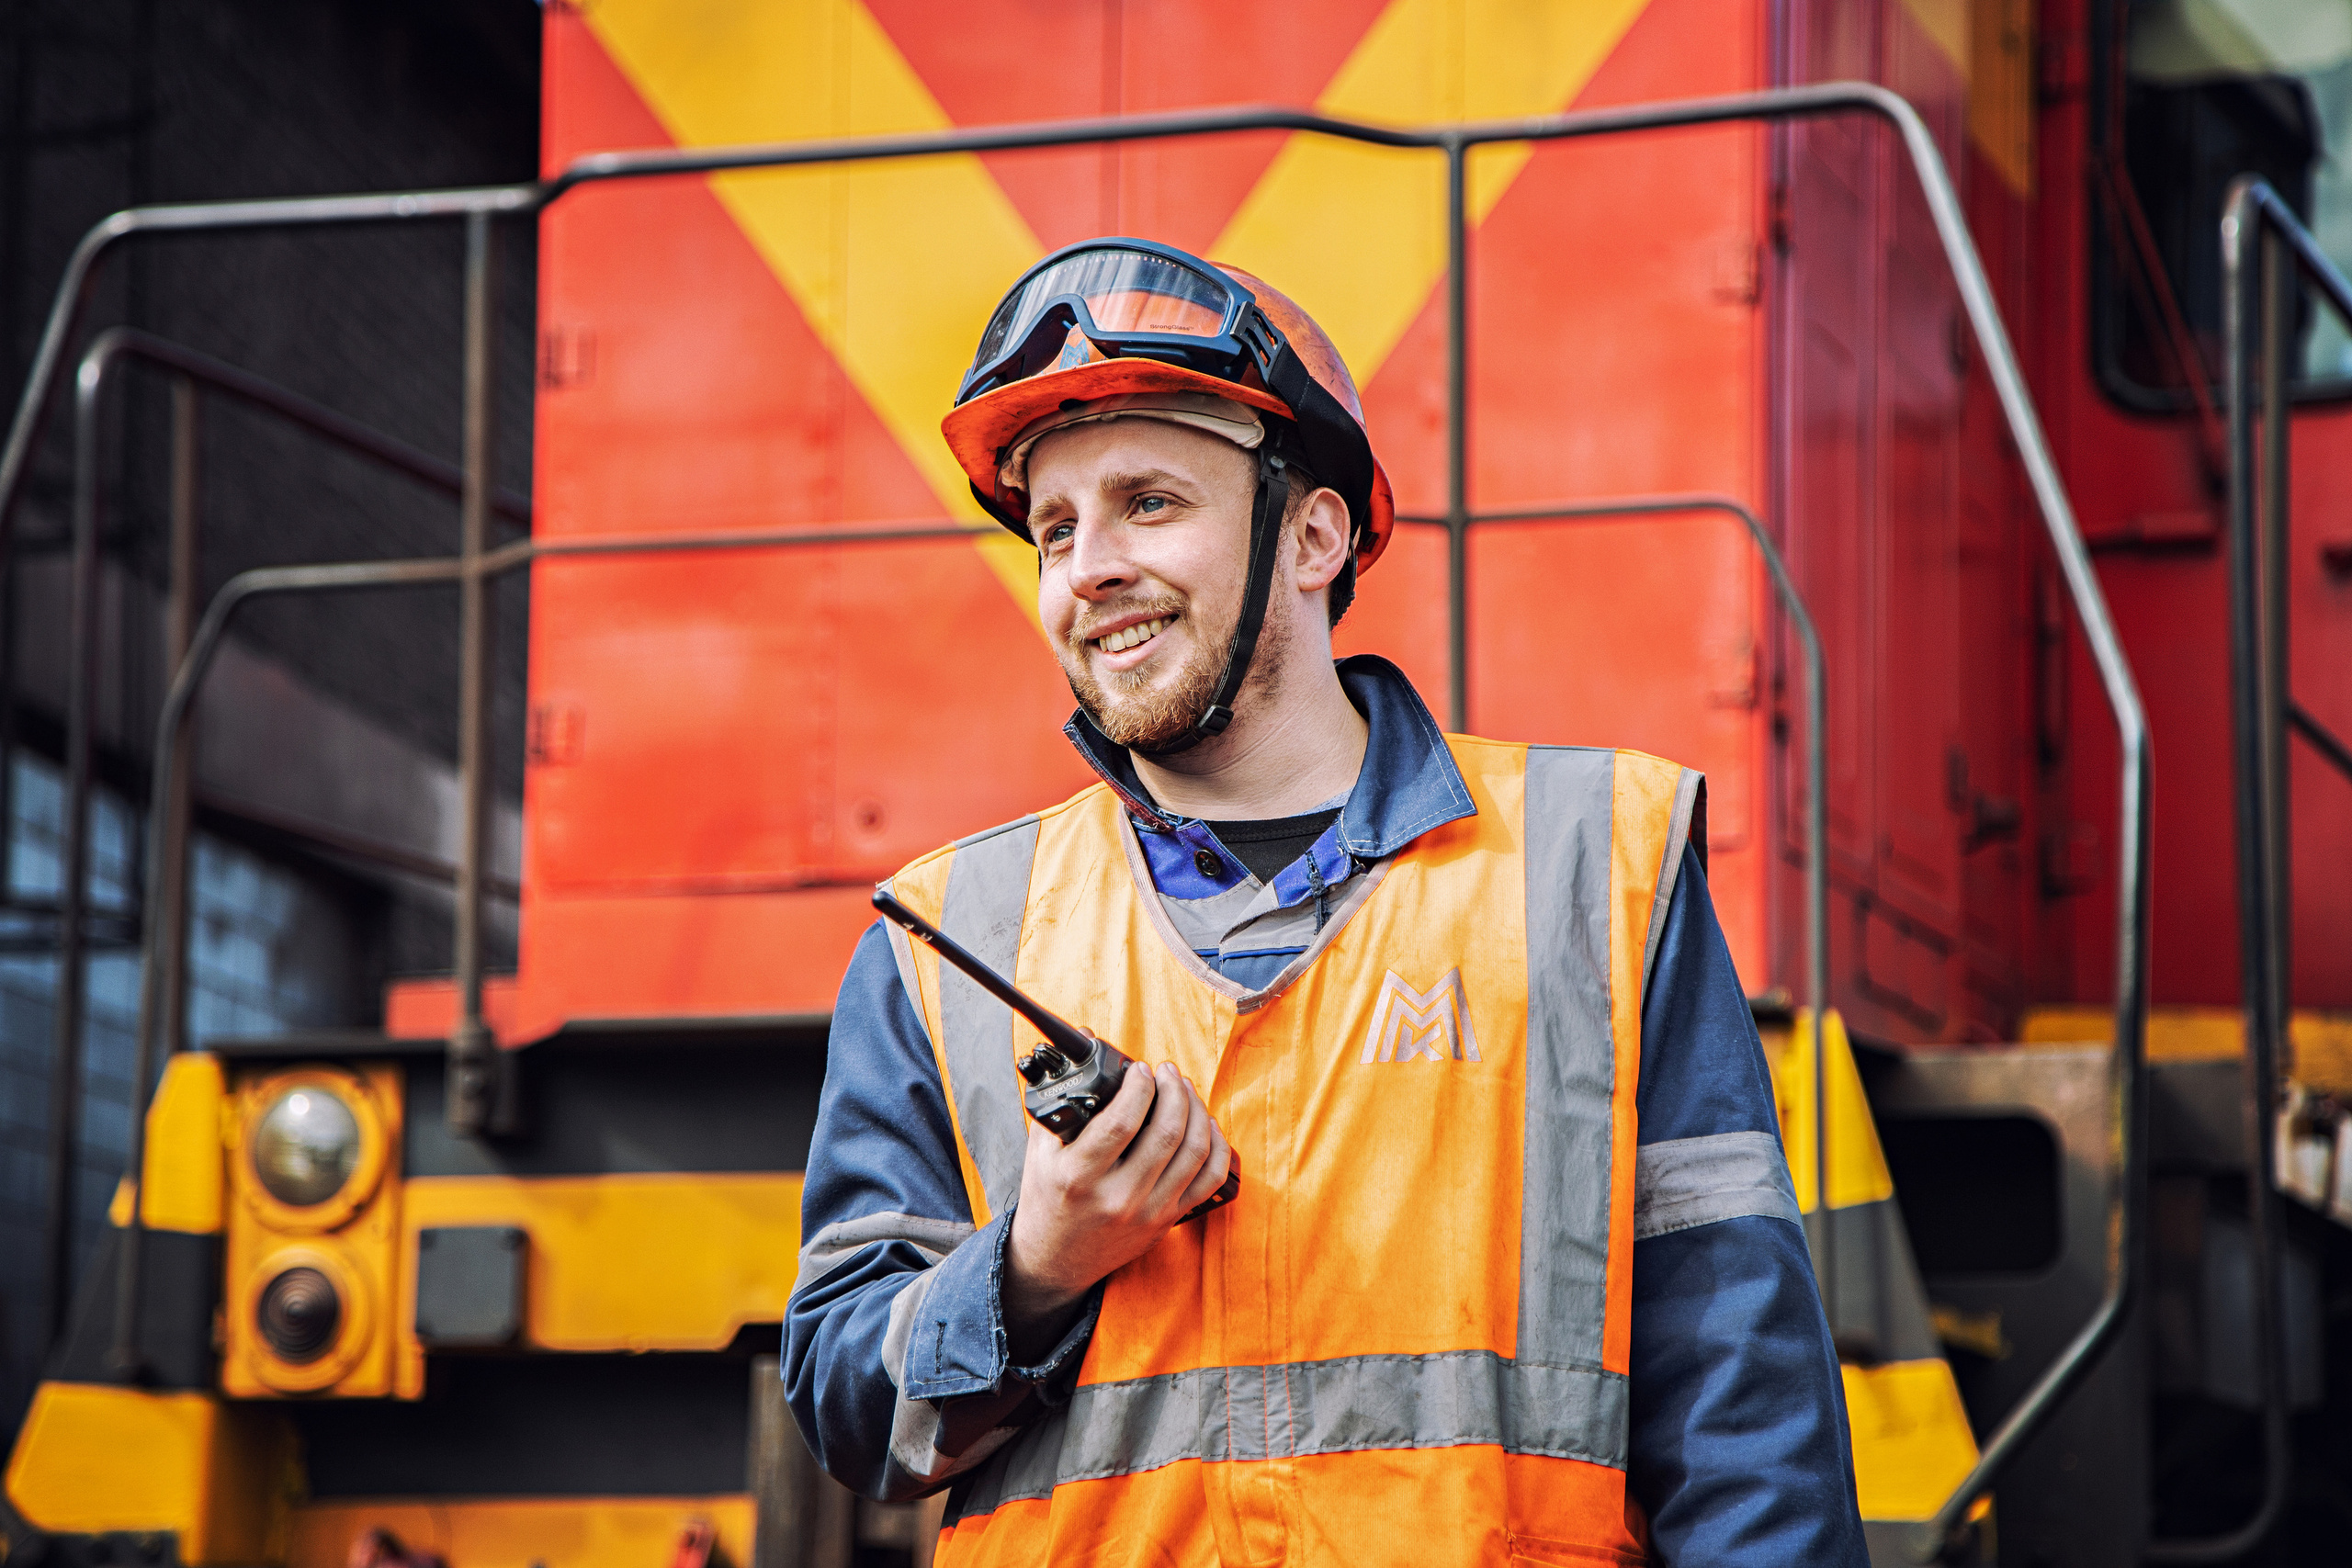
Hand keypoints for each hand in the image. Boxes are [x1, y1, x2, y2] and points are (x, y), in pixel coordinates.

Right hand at [1001, 1061, 1230, 1362]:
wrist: (1056, 1259)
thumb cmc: (1048, 1197)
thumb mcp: (1041, 1150)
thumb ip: (1061, 1099)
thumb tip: (1084, 1042)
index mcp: (1079, 1177)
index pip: (1121, 1123)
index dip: (1138, 1087)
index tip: (1140, 1069)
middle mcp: (1117, 1198)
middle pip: (1166, 1133)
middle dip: (1173, 1090)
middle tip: (1167, 1071)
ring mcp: (1148, 1212)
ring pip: (1193, 1152)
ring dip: (1196, 1110)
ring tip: (1184, 1089)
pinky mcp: (1168, 1221)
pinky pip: (1210, 1179)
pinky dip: (1216, 1146)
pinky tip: (1204, 1124)